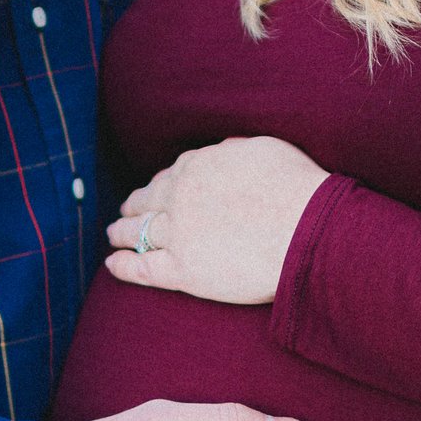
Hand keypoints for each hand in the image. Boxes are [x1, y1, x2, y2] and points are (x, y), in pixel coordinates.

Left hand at [103, 136, 329, 303]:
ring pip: (138, 232)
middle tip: (125, 213)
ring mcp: (178, 234)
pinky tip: (113, 265)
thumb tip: (220, 151)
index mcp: (197, 166)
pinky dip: (122, 266)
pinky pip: (142, 268)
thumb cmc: (297, 189)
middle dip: (134, 206)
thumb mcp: (264, 149)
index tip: (155, 192)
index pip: (169, 176)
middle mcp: (179, 196)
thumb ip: (235, 150)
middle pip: (146, 201)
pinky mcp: (182, 270)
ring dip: (121, 232)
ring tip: (114, 235)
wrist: (308, 230)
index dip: (159, 186)